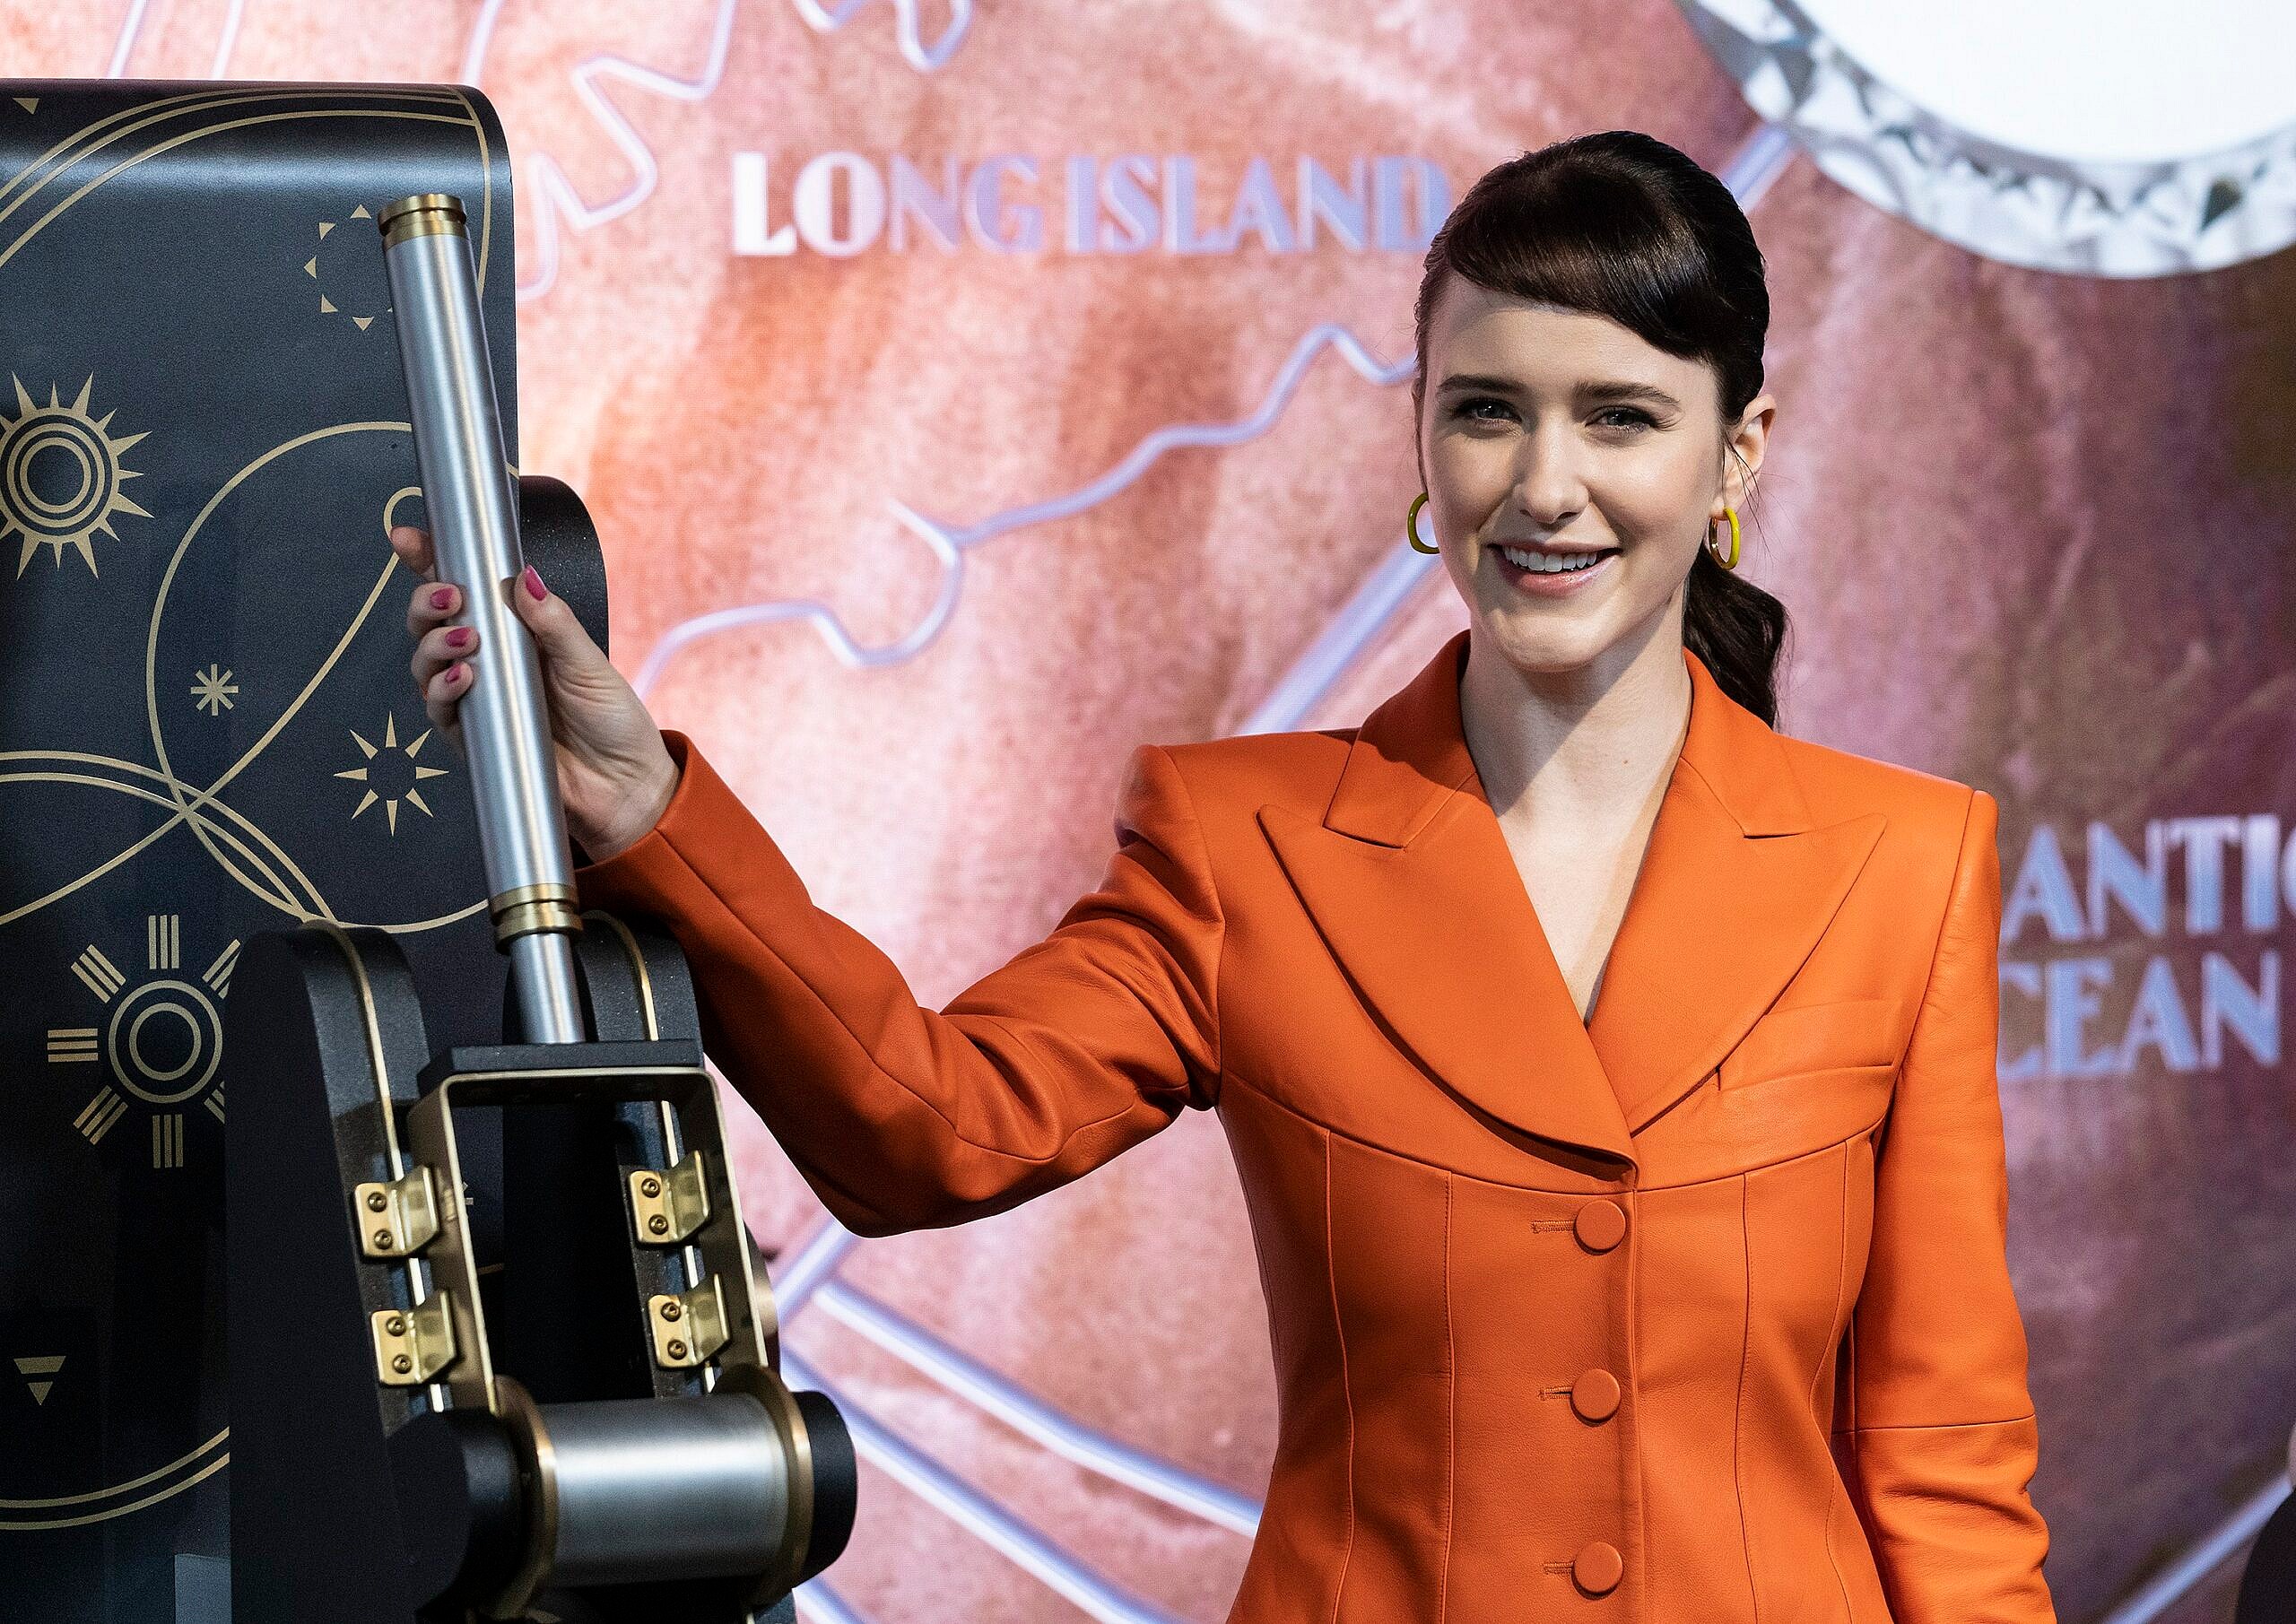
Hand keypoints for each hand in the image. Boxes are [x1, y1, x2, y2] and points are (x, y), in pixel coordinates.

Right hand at [392, 524, 679, 862]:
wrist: (622, 783)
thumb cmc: (608, 718)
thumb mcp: (587, 661)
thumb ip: (553, 621)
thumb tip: (524, 576)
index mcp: (512, 632)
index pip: (462, 590)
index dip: (429, 562)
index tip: (409, 538)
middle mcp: (485, 660)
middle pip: (430, 622)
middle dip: (426, 602)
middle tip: (451, 597)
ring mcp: (474, 698)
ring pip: (425, 663)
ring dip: (435, 645)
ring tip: (466, 640)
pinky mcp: (470, 736)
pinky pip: (439, 710)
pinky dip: (444, 690)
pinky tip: (465, 679)